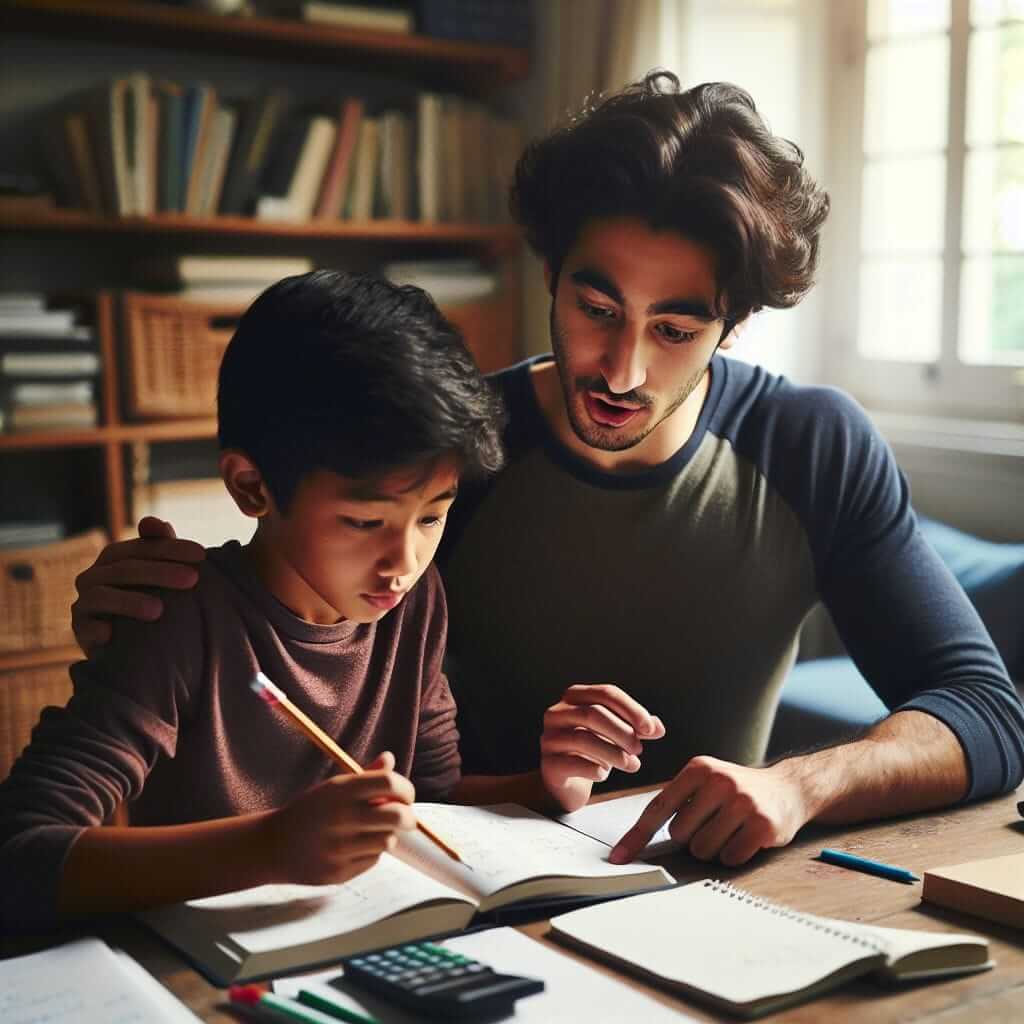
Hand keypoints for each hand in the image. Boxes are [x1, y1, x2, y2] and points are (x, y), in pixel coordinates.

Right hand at [72, 517, 204, 654]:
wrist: (127, 645)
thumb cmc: (148, 599)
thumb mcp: (160, 575)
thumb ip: (161, 547)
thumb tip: (160, 523)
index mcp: (114, 558)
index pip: (141, 547)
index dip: (171, 548)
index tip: (201, 555)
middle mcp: (94, 576)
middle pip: (125, 569)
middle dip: (160, 572)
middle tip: (192, 579)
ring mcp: (84, 603)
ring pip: (102, 595)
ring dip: (130, 601)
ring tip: (158, 610)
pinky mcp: (80, 630)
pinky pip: (85, 627)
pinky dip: (96, 628)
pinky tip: (111, 633)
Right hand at [262, 752, 416, 885]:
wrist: (272, 845)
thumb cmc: (309, 811)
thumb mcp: (332, 788)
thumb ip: (365, 776)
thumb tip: (390, 759)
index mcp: (340, 790)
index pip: (389, 783)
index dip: (406, 789)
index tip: (406, 795)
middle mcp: (341, 818)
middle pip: (398, 816)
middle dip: (409, 817)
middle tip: (405, 817)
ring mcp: (339, 848)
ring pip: (388, 840)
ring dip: (387, 835)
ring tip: (373, 831)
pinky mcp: (339, 872)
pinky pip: (373, 860)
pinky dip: (372, 853)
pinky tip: (355, 847)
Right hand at [540, 684, 664, 812]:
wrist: (566, 781)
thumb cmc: (592, 751)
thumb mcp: (616, 734)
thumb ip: (636, 727)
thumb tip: (658, 727)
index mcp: (574, 696)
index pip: (605, 693)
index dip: (630, 709)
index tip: (650, 728)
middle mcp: (557, 713)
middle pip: (593, 714)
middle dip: (622, 732)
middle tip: (639, 749)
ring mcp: (549, 737)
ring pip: (583, 738)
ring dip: (614, 753)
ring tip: (632, 765)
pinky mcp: (548, 763)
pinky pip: (572, 763)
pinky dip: (594, 769)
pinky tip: (604, 774)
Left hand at [609, 756, 811, 865]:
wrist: (789, 788)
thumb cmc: (736, 791)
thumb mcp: (705, 782)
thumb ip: (677, 802)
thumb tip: (637, 839)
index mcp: (698, 768)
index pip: (658, 809)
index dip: (636, 837)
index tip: (618, 859)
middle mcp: (719, 781)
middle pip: (679, 834)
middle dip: (692, 837)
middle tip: (714, 823)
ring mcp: (742, 802)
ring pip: (702, 849)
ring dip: (712, 848)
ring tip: (730, 829)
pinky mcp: (762, 825)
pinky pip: (729, 858)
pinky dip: (733, 855)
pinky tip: (746, 837)